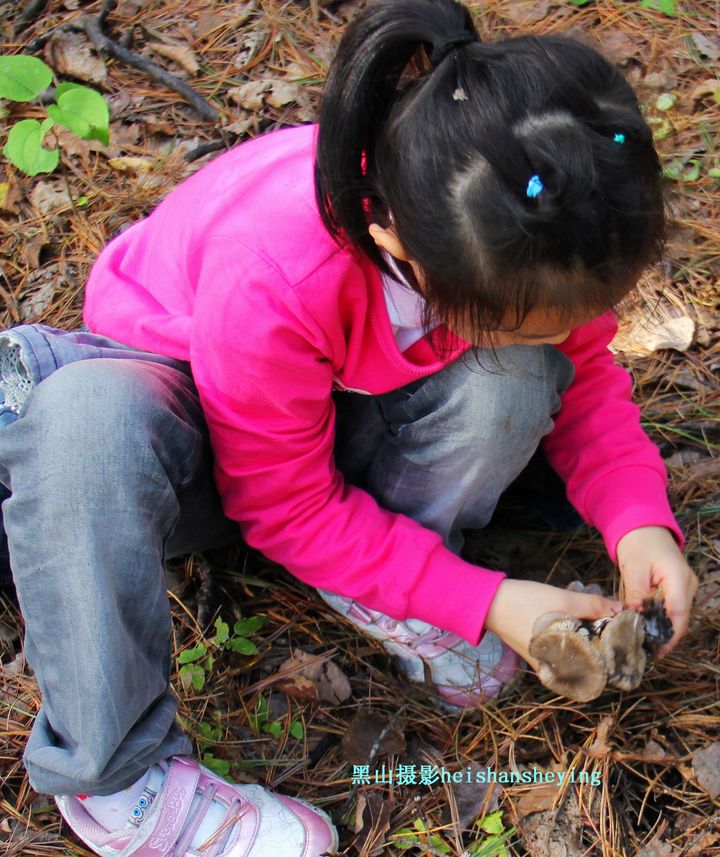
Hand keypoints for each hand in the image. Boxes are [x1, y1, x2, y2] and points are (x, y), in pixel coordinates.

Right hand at [484, 579, 621, 669]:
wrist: (490, 603)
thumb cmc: (526, 603)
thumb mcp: (563, 599)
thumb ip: (593, 606)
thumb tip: (621, 610)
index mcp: (563, 664)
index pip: (601, 669)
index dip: (617, 654)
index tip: (628, 637)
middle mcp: (555, 671)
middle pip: (591, 664)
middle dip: (605, 647)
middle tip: (615, 626)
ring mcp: (545, 663)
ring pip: (578, 657)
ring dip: (591, 642)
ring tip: (601, 623)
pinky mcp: (539, 654)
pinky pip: (565, 652)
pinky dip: (575, 641)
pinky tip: (579, 623)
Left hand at [616, 526, 697, 656]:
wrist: (642, 527)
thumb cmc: (637, 544)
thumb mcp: (633, 570)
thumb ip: (635, 596)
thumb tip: (633, 621)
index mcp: (679, 578)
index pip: (677, 613)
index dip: (668, 635)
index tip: (655, 651)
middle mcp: (689, 584)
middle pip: (680, 618)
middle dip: (665, 636)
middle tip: (646, 651)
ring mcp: (687, 586)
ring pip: (678, 615)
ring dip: (663, 629)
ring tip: (645, 644)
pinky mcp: (680, 588)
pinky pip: (673, 608)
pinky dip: (662, 619)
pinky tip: (649, 628)